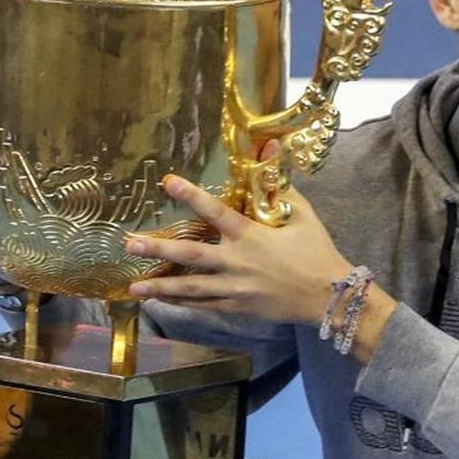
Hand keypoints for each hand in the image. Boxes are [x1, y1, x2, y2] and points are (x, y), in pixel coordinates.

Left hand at [125, 165, 353, 326]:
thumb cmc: (316, 251)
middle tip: (130, 244)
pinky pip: (203, 304)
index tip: (167, 182)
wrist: (328, 296)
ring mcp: (235, 288)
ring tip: (133, 286)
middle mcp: (237, 262)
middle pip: (191, 255)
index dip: (191, 195)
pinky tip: (162, 300)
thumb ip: (280, 186)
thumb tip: (270, 151)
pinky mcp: (238, 307)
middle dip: (159, 249)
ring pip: (190, 288)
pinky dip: (181, 302)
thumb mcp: (302, 215)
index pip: (215, 212)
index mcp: (251, 236)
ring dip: (160, 286)